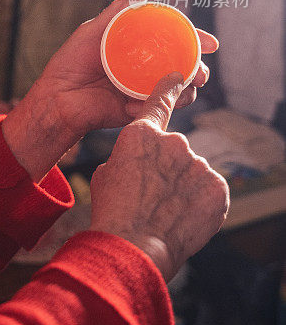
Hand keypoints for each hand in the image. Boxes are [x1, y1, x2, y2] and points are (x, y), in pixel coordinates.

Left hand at [2, 0, 216, 180]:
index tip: (211, 43)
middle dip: (198, 68)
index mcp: (137, 48)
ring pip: (178, 90)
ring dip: (186, 88)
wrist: (56, 98)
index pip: (172, 40)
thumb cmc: (70, 63)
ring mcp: (142, 90)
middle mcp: (144, 68)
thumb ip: (117, 13)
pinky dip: (156, 104)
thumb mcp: (92, 32)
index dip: (195, 40)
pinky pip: (158, 108)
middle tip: (199, 71)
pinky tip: (141, 102)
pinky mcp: (138, 110)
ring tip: (182, 85)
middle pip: (182, 66)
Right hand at [89, 73, 229, 281]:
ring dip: (185, 186)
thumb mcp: (106, 174)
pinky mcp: (218, 187)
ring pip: (194, 171)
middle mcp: (173, 142)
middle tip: (154, 195)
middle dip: (168, 168)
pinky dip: (202, 203)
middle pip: (175, 150)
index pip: (160, 101)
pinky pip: (211, 190)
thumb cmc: (113, 212)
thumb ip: (128, 157)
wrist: (133, 247)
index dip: (169, 88)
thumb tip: (138, 161)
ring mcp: (198, 164)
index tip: (178, 78)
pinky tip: (185, 218)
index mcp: (141, 134)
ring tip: (167, 212)